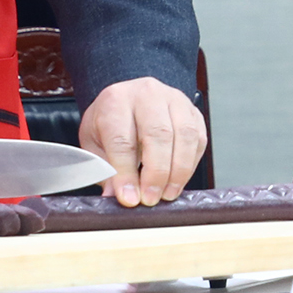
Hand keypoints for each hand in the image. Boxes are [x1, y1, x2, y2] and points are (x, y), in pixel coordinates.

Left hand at [81, 77, 208, 206]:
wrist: (127, 101)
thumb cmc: (110, 123)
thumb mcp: (94, 145)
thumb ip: (104, 171)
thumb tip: (116, 197)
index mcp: (115, 101)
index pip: (122, 139)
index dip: (126, 173)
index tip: (129, 198)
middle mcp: (146, 94)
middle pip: (158, 134)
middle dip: (156, 173)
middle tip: (151, 198)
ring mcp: (173, 99)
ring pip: (184, 135)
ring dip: (178, 170)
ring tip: (167, 193)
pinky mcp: (192, 110)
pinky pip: (199, 138)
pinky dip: (191, 164)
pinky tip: (179, 179)